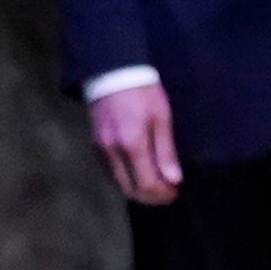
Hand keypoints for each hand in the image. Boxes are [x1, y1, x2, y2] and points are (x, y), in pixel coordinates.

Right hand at [89, 81, 181, 206]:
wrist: (113, 72)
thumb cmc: (143, 92)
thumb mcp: (161, 118)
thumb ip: (166, 151)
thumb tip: (174, 180)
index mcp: (132, 143)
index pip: (146, 184)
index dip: (163, 194)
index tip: (175, 190)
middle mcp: (112, 151)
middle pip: (130, 190)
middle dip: (151, 197)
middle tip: (168, 192)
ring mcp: (100, 149)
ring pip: (118, 184)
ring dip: (138, 191)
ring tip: (156, 185)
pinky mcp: (94, 145)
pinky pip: (110, 173)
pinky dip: (125, 180)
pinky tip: (139, 175)